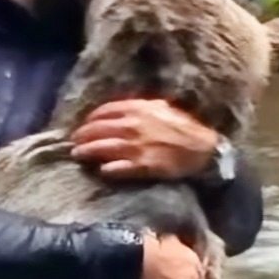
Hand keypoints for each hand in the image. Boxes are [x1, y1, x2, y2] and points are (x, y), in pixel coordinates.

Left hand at [69, 99, 218, 180]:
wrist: (203, 149)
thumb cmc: (184, 127)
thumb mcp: (161, 107)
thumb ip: (139, 107)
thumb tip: (119, 111)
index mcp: (138, 109)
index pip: (104, 111)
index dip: (90, 119)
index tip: (84, 125)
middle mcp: (133, 126)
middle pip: (97, 130)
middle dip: (82, 136)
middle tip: (74, 141)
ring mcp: (136, 147)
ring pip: (102, 148)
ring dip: (86, 152)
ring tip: (77, 155)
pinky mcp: (142, 166)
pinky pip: (117, 168)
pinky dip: (107, 169)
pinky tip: (101, 170)